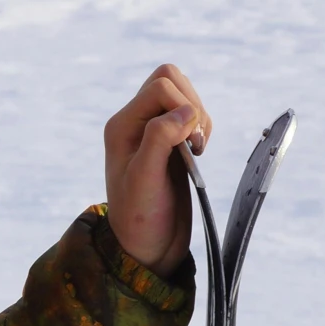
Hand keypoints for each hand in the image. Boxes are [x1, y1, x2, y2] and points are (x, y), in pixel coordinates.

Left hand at [104, 65, 212, 277]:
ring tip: (197, 149)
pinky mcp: (171, 140)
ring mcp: (153, 130)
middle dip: (193, 105)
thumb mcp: (145, 179)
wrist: (148, 246)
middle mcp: (134, 123)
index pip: (161, 87)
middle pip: (170, 79)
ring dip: (199, 114)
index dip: (184, 107)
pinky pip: (191, 112)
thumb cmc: (141, 218)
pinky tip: (198, 151)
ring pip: (182, 92)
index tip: (191, 144)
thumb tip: (186, 110)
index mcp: (122, 126)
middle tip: (196, 143)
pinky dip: (203, 125)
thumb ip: (160, 139)